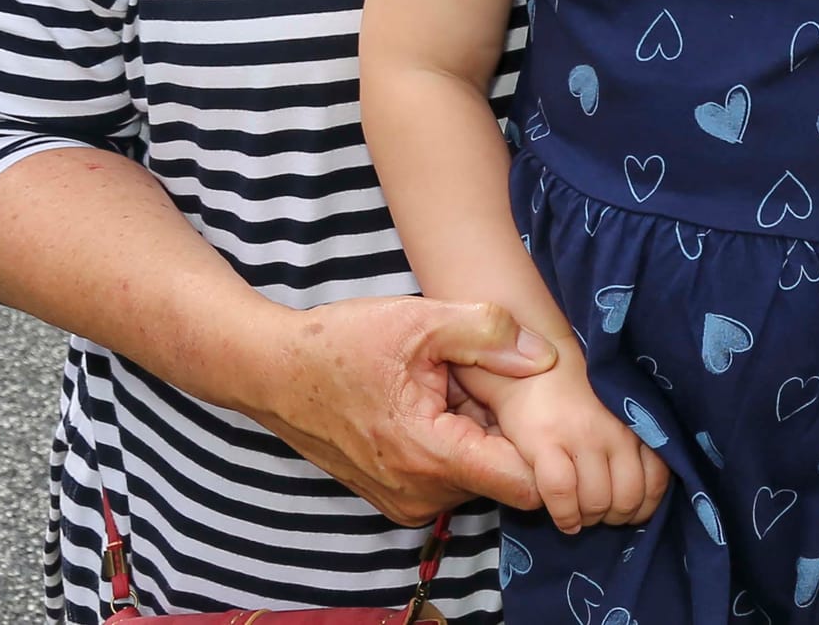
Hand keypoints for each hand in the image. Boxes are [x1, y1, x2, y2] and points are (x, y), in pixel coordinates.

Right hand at [252, 295, 560, 524]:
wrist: (273, 371)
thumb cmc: (342, 343)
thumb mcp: (422, 319)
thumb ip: (489, 334)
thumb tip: (543, 357)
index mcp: (430, 456)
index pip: (522, 481)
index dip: (545, 446)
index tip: (542, 404)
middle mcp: (420, 494)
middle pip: (504, 474)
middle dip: (507, 428)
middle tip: (483, 378)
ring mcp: (405, 500)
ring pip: (478, 474)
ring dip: (479, 432)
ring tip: (453, 384)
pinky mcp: (396, 496)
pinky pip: (450, 476)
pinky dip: (456, 440)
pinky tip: (436, 399)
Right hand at [471, 357, 668, 533]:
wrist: (534, 364)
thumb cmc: (580, 393)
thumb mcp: (619, 412)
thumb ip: (637, 441)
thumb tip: (647, 490)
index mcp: (636, 422)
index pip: (657, 479)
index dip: (644, 506)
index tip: (630, 512)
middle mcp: (615, 430)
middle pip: (628, 498)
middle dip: (616, 518)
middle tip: (602, 516)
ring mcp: (581, 435)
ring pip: (596, 502)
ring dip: (589, 519)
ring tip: (581, 516)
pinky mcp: (546, 441)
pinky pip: (562, 495)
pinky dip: (564, 516)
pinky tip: (564, 520)